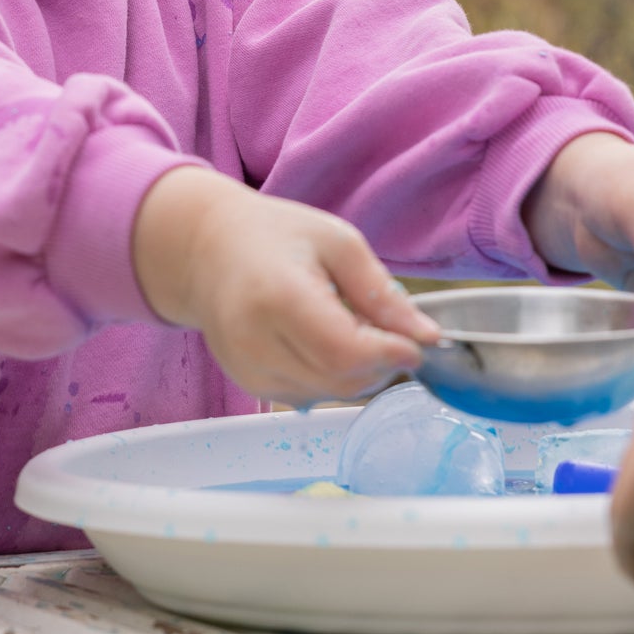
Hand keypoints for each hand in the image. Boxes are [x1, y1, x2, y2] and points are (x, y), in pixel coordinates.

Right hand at [132, 167, 439, 403]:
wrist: (206, 250)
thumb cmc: (274, 236)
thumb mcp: (337, 242)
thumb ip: (381, 292)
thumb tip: (427, 337)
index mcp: (278, 296)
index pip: (345, 351)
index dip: (390, 354)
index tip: (417, 342)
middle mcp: (255, 341)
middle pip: (341, 380)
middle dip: (381, 365)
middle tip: (391, 334)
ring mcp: (247, 368)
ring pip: (329, 395)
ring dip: (358, 374)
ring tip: (353, 331)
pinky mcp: (248, 383)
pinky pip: (309, 397)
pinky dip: (332, 379)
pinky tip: (326, 345)